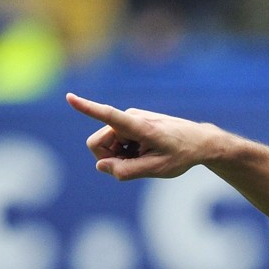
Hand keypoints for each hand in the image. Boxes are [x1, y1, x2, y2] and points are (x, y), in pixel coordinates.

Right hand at [66, 93, 210, 180]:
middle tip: (135, 165)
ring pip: (106, 145)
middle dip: (109, 159)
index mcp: (139, 126)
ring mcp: (129, 119)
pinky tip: (144, 152)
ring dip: (120, 156)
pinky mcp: (130, 124)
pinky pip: (115, 143)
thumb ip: (128, 171)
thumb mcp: (157, 169)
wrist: (199, 142)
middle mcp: (130, 118)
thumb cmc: (181, 155)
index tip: (69, 97)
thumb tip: (101, 166)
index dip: (88, 108)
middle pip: (98, 145)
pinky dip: (126, 152)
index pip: (109, 115)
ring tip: (145, 157)